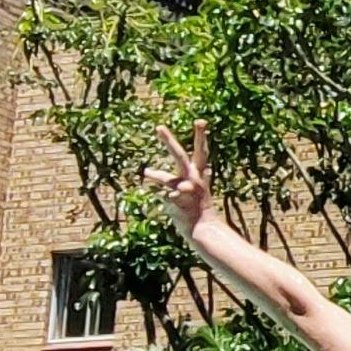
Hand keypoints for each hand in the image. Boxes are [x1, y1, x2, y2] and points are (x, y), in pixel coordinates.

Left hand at [142, 120, 213, 235]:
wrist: (204, 229)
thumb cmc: (196, 208)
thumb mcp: (190, 191)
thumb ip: (173, 178)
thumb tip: (148, 171)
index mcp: (198, 174)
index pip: (201, 152)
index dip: (201, 136)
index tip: (200, 121)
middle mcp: (193, 180)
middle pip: (180, 157)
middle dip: (170, 142)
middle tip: (159, 128)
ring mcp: (186, 192)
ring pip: (168, 180)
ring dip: (158, 175)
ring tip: (147, 172)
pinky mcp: (178, 204)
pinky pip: (166, 199)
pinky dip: (168, 201)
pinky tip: (172, 205)